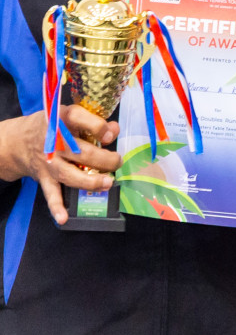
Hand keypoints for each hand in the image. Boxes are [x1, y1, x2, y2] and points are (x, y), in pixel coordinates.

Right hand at [0, 107, 120, 224]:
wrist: (18, 142)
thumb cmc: (52, 128)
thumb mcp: (69, 116)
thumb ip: (93, 121)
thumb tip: (114, 130)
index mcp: (60, 120)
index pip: (78, 119)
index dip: (97, 127)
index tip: (109, 135)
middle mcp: (53, 142)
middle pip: (81, 152)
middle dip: (104, 160)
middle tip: (117, 162)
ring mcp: (48, 162)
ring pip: (70, 174)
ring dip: (90, 181)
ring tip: (108, 183)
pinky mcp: (44, 178)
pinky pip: (51, 194)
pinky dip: (57, 207)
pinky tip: (64, 218)